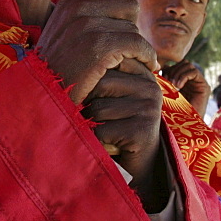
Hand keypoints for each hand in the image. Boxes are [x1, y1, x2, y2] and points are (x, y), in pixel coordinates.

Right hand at [37, 0, 158, 104]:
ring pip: (134, 27)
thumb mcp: (62, 33)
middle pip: (127, 3)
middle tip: (128, 44)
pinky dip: (147, 56)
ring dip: (139, 46)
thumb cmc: (57, 69)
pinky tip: (146, 65)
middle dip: (132, 25)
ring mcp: (88, 26)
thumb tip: (115, 0)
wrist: (43, 96)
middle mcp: (77, 7)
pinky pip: (139, 44)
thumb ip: (82, 16)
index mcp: (68, 0)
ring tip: (134, 59)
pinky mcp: (100, 47)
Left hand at [82, 66, 164, 208]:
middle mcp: (150, 87)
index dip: (91, 80)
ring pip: (98, 109)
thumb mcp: (117, 94)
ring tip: (108, 131)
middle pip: (99, 84)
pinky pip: (102, 131)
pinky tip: (111, 144)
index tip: (94, 94)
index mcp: (143, 73)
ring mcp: (148, 109)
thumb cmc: (120, 124)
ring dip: (94, 125)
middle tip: (100, 118)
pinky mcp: (142, 131)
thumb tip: (70, 56)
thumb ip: (105, 74)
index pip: (107, 62)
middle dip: (90, 103)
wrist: (140, 164)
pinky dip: (99, 141)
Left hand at [162, 60, 210, 117]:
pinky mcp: (204, 86)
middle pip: (182, 63)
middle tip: (168, 82)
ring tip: (173, 85)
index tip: (161, 76)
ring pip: (188, 65)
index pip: (176, 65)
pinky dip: (184, 76)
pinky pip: (194, 72)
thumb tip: (158, 68)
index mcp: (183, 82)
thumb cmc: (174, 113)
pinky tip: (179, 86)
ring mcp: (199, 83)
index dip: (168, 68)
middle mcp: (192, 81)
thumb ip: (164, 82)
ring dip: (178, 73)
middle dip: (173, 70)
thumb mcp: (166, 94)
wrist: (186, 126)